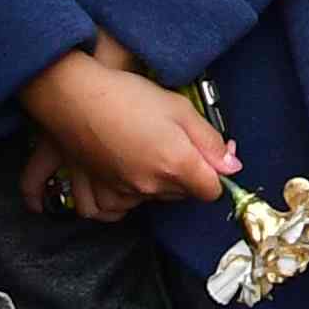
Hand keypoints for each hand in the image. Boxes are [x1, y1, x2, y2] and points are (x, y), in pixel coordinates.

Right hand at [18, 49, 238, 216]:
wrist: (76, 96)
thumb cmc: (129, 96)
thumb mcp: (181, 108)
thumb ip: (210, 141)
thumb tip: (233, 166)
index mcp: (175, 165)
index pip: (211, 191)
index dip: (215, 173)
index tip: (209, 155)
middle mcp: (149, 186)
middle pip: (182, 195)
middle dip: (188, 175)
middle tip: (178, 143)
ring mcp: (120, 192)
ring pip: (152, 200)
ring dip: (157, 185)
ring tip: (151, 154)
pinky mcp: (96, 191)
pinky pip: (112, 211)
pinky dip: (121, 204)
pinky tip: (126, 185)